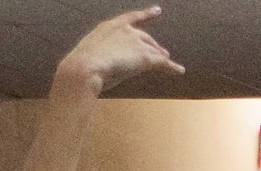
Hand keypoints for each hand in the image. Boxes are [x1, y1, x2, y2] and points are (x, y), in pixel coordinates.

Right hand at [58, 8, 182, 91]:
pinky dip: (172, 68)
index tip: (158, 10)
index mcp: (110, 27)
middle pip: (146, 38)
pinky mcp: (145, 57)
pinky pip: (162, 63)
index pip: (132, 18)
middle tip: (162, 53)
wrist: (85, 67)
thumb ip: (101, 54)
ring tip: (170, 63)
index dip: (146, 14)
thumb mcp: (90, 54)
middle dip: (154, 46)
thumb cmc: (81, 65)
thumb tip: (103, 64)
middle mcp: (125, 31)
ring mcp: (136, 43)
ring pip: (154, 51)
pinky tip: (179, 70)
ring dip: (162, 58)